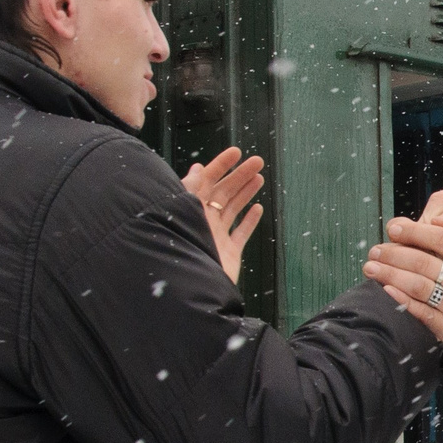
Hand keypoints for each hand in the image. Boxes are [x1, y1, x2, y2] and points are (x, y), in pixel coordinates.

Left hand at [183, 148, 265, 285]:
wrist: (191, 289)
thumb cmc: (182, 250)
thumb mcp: (183, 213)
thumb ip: (191, 190)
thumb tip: (199, 168)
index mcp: (190, 208)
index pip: (207, 180)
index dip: (221, 165)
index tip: (237, 152)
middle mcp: (202, 220)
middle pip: (223, 192)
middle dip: (240, 175)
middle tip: (258, 161)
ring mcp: (216, 237)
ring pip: (233, 209)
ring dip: (246, 192)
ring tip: (259, 178)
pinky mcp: (228, 254)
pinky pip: (240, 234)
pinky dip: (249, 221)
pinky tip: (257, 209)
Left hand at [366, 195, 442, 360]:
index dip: (416, 231)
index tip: (395, 226)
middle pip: (423, 262)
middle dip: (394, 253)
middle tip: (374, 248)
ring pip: (417, 287)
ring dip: (390, 274)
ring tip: (371, 267)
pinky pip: (421, 312)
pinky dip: (402, 299)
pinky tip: (387, 288)